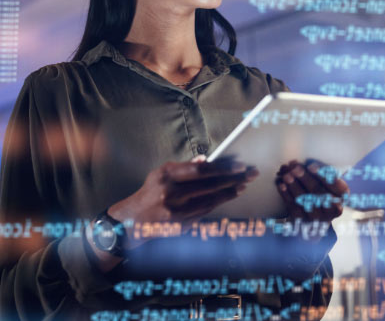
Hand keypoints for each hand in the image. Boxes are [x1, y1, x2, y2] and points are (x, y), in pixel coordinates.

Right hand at [108, 155, 257, 250]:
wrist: (134, 220)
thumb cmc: (151, 192)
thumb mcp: (161, 173)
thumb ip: (184, 167)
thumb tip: (206, 160)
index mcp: (166, 176)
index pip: (201, 170)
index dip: (223, 168)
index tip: (239, 165)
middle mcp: (172, 194)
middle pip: (210, 185)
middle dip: (233, 179)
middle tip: (250, 173)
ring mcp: (177, 211)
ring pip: (211, 200)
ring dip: (230, 192)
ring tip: (243, 185)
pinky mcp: (182, 224)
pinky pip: (206, 211)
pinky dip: (219, 203)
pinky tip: (229, 196)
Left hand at [276, 158, 349, 222]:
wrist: (315, 212)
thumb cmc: (321, 188)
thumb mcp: (326, 179)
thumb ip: (317, 170)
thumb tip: (299, 163)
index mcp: (342, 194)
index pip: (335, 185)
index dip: (323, 176)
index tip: (311, 167)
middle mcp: (333, 208)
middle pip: (318, 192)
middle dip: (305, 179)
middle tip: (295, 169)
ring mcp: (318, 216)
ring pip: (305, 200)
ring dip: (294, 186)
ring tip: (286, 175)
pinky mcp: (304, 220)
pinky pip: (294, 207)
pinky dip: (287, 195)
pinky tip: (282, 185)